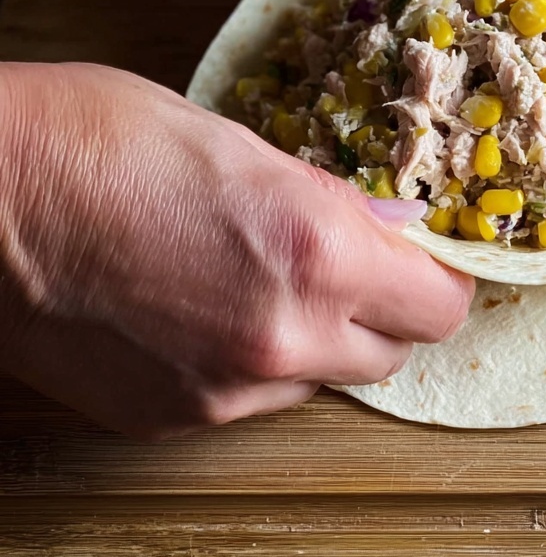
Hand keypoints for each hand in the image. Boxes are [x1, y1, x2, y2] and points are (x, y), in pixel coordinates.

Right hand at [0, 64, 473, 438]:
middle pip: (394, 352)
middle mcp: (283, 335)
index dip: (438, 278)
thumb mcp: (234, 140)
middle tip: (347, 263)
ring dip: (317, 338)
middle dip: (384, 310)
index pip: (441, 305)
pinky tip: (203, 307)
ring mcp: (224, 389)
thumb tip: (390, 226)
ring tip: (259, 278)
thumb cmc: (92, 139)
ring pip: (322, 378)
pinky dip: (251, 361)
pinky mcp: (173, 417)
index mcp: (314, 250)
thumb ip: (328, 198)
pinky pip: (252, 397)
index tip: (423, 259)